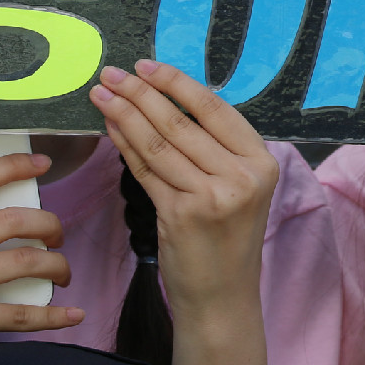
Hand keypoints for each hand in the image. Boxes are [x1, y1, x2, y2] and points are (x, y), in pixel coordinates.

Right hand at [0, 151, 78, 364]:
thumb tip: (2, 212)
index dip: (11, 165)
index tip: (42, 163)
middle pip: (10, 220)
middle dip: (48, 224)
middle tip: (57, 233)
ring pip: (24, 262)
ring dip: (56, 265)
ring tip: (62, 271)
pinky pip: (21, 314)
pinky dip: (53, 316)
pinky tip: (73, 314)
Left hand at [92, 59, 281, 364]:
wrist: (222, 299)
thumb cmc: (225, 240)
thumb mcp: (235, 189)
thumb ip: (212, 149)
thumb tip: (165, 100)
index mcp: (262, 163)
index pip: (215, 110)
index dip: (178, 84)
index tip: (148, 65)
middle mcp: (242, 177)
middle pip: (181, 124)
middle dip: (142, 93)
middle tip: (112, 72)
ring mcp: (213, 198)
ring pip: (159, 144)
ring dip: (126, 113)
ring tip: (102, 92)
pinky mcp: (182, 216)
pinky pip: (146, 171)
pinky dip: (124, 146)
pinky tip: (109, 127)